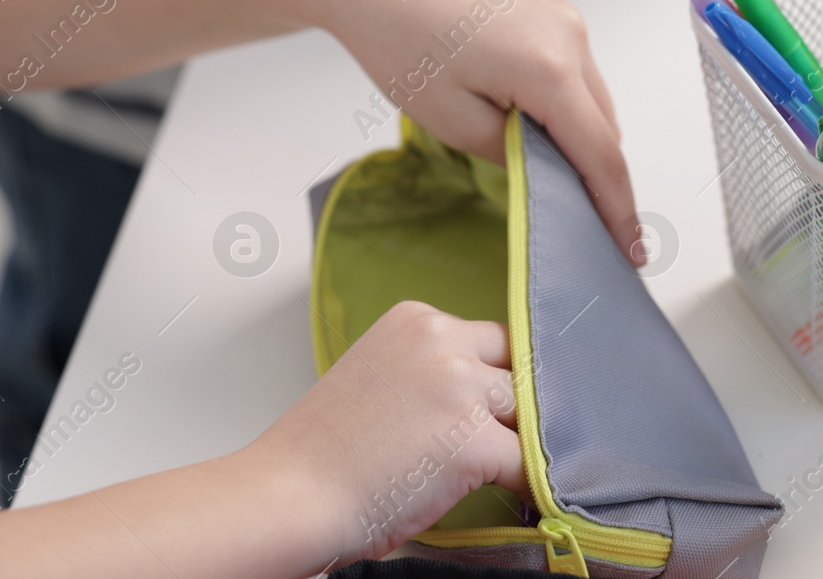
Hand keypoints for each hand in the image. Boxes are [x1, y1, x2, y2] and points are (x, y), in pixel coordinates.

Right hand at [247, 302, 527, 562]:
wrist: (291, 495)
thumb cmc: (323, 452)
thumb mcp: (379, 376)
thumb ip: (430, 371)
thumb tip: (483, 396)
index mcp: (416, 320)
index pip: (493, 340)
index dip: (499, 381)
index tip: (500, 411)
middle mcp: (441, 341)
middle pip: (519, 369)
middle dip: (518, 409)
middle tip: (512, 445)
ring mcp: (460, 388)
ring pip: (531, 413)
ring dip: (525, 445)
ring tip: (514, 474)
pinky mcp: (475, 442)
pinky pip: (531, 463)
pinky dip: (531, 485)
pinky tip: (526, 501)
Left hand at [306, 0, 640, 263]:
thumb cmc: (398, 42)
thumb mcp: (456, 123)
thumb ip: (517, 158)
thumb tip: (550, 174)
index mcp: (551, 67)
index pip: (602, 155)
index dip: (618, 210)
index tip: (632, 252)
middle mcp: (569, 34)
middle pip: (606, 126)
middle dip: (598, 176)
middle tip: (583, 226)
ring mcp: (561, 15)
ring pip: (592, 98)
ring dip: (580, 137)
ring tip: (547, 174)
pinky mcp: (545, 7)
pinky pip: (573, 69)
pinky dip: (565, 104)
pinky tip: (531, 125)